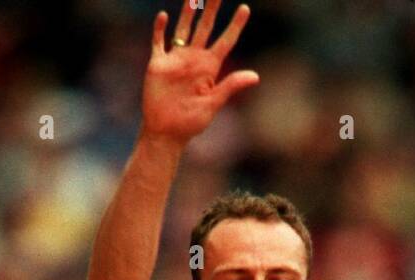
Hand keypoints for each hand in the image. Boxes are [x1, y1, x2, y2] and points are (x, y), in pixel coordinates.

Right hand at [142, 1, 258, 146]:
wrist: (166, 132)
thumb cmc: (191, 122)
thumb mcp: (214, 104)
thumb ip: (231, 86)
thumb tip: (255, 76)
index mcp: (210, 68)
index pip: (226, 41)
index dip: (235, 25)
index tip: (245, 8)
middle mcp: (194, 59)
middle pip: (205, 28)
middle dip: (212, 10)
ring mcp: (176, 59)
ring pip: (183, 29)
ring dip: (188, 13)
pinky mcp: (159, 64)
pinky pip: (159, 42)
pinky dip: (160, 29)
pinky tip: (163, 16)